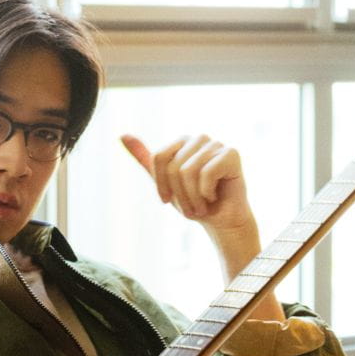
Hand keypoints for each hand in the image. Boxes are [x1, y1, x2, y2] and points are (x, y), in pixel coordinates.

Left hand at [121, 132, 258, 246]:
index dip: (161, 184)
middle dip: (179, 195)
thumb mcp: (164, 182)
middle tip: (190, 208)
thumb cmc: (194, 201)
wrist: (221, 221)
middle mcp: (199, 139)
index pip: (159, 158)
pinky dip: (206, 193)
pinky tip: (214, 196)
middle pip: (174, 166)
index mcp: (182, 142)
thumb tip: (122, 135)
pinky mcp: (231, 154)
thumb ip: (146, 159)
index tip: (167, 200)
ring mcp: (216, 144)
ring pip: (189, 171)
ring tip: (201, 206)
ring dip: (192, 198)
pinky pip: (207, 173)